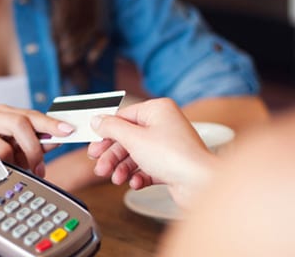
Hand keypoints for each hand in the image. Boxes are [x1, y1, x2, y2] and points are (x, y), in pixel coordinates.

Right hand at [0, 104, 73, 177]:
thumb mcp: (21, 150)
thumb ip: (40, 142)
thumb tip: (59, 136)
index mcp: (1, 113)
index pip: (29, 115)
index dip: (50, 123)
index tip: (67, 131)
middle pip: (17, 123)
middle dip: (34, 148)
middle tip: (39, 167)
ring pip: (1, 146)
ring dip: (13, 162)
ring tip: (13, 170)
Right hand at [87, 98, 216, 207]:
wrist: (201, 184)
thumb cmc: (174, 157)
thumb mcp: (134, 139)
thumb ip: (112, 128)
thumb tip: (97, 120)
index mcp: (158, 110)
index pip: (124, 116)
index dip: (106, 132)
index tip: (93, 143)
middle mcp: (164, 125)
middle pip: (128, 138)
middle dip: (112, 155)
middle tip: (100, 166)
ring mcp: (168, 145)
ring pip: (136, 155)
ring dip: (122, 168)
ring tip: (116, 179)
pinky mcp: (171, 165)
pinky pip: (147, 167)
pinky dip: (138, 176)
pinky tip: (134, 183)